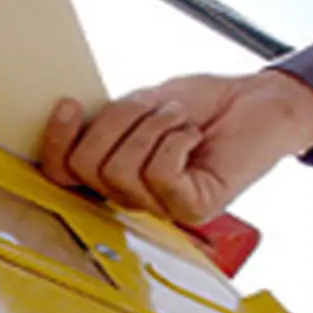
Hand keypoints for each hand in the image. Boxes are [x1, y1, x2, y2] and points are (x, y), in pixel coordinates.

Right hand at [38, 69, 312, 224]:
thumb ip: (106, 121)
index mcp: (113, 170)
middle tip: (155, 110)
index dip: (55, 142)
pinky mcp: (193, 210)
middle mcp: (132, 195)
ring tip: (180, 121)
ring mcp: (162, 207)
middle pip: (88, 167)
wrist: (257, 102)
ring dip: (153, 127)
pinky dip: (176, 141)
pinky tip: (193, 137)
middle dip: (118, 123)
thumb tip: (69, 122)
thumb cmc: (203, 104)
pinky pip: (160, 174)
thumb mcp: (142, 103)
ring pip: (122, 169)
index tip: (69, 104)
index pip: (61, 173)